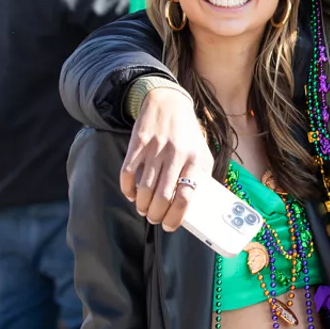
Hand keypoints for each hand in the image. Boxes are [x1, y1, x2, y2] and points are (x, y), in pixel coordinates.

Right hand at [119, 86, 214, 228]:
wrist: (168, 103)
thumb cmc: (187, 134)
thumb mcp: (202, 152)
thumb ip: (200, 177)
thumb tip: (195, 207)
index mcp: (194, 160)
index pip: (185, 196)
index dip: (176, 216)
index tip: (170, 225)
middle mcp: (175, 155)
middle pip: (162, 196)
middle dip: (156, 215)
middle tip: (154, 218)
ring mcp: (155, 149)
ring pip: (144, 189)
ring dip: (142, 206)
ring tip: (144, 209)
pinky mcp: (138, 144)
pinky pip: (127, 173)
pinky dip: (127, 190)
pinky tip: (132, 194)